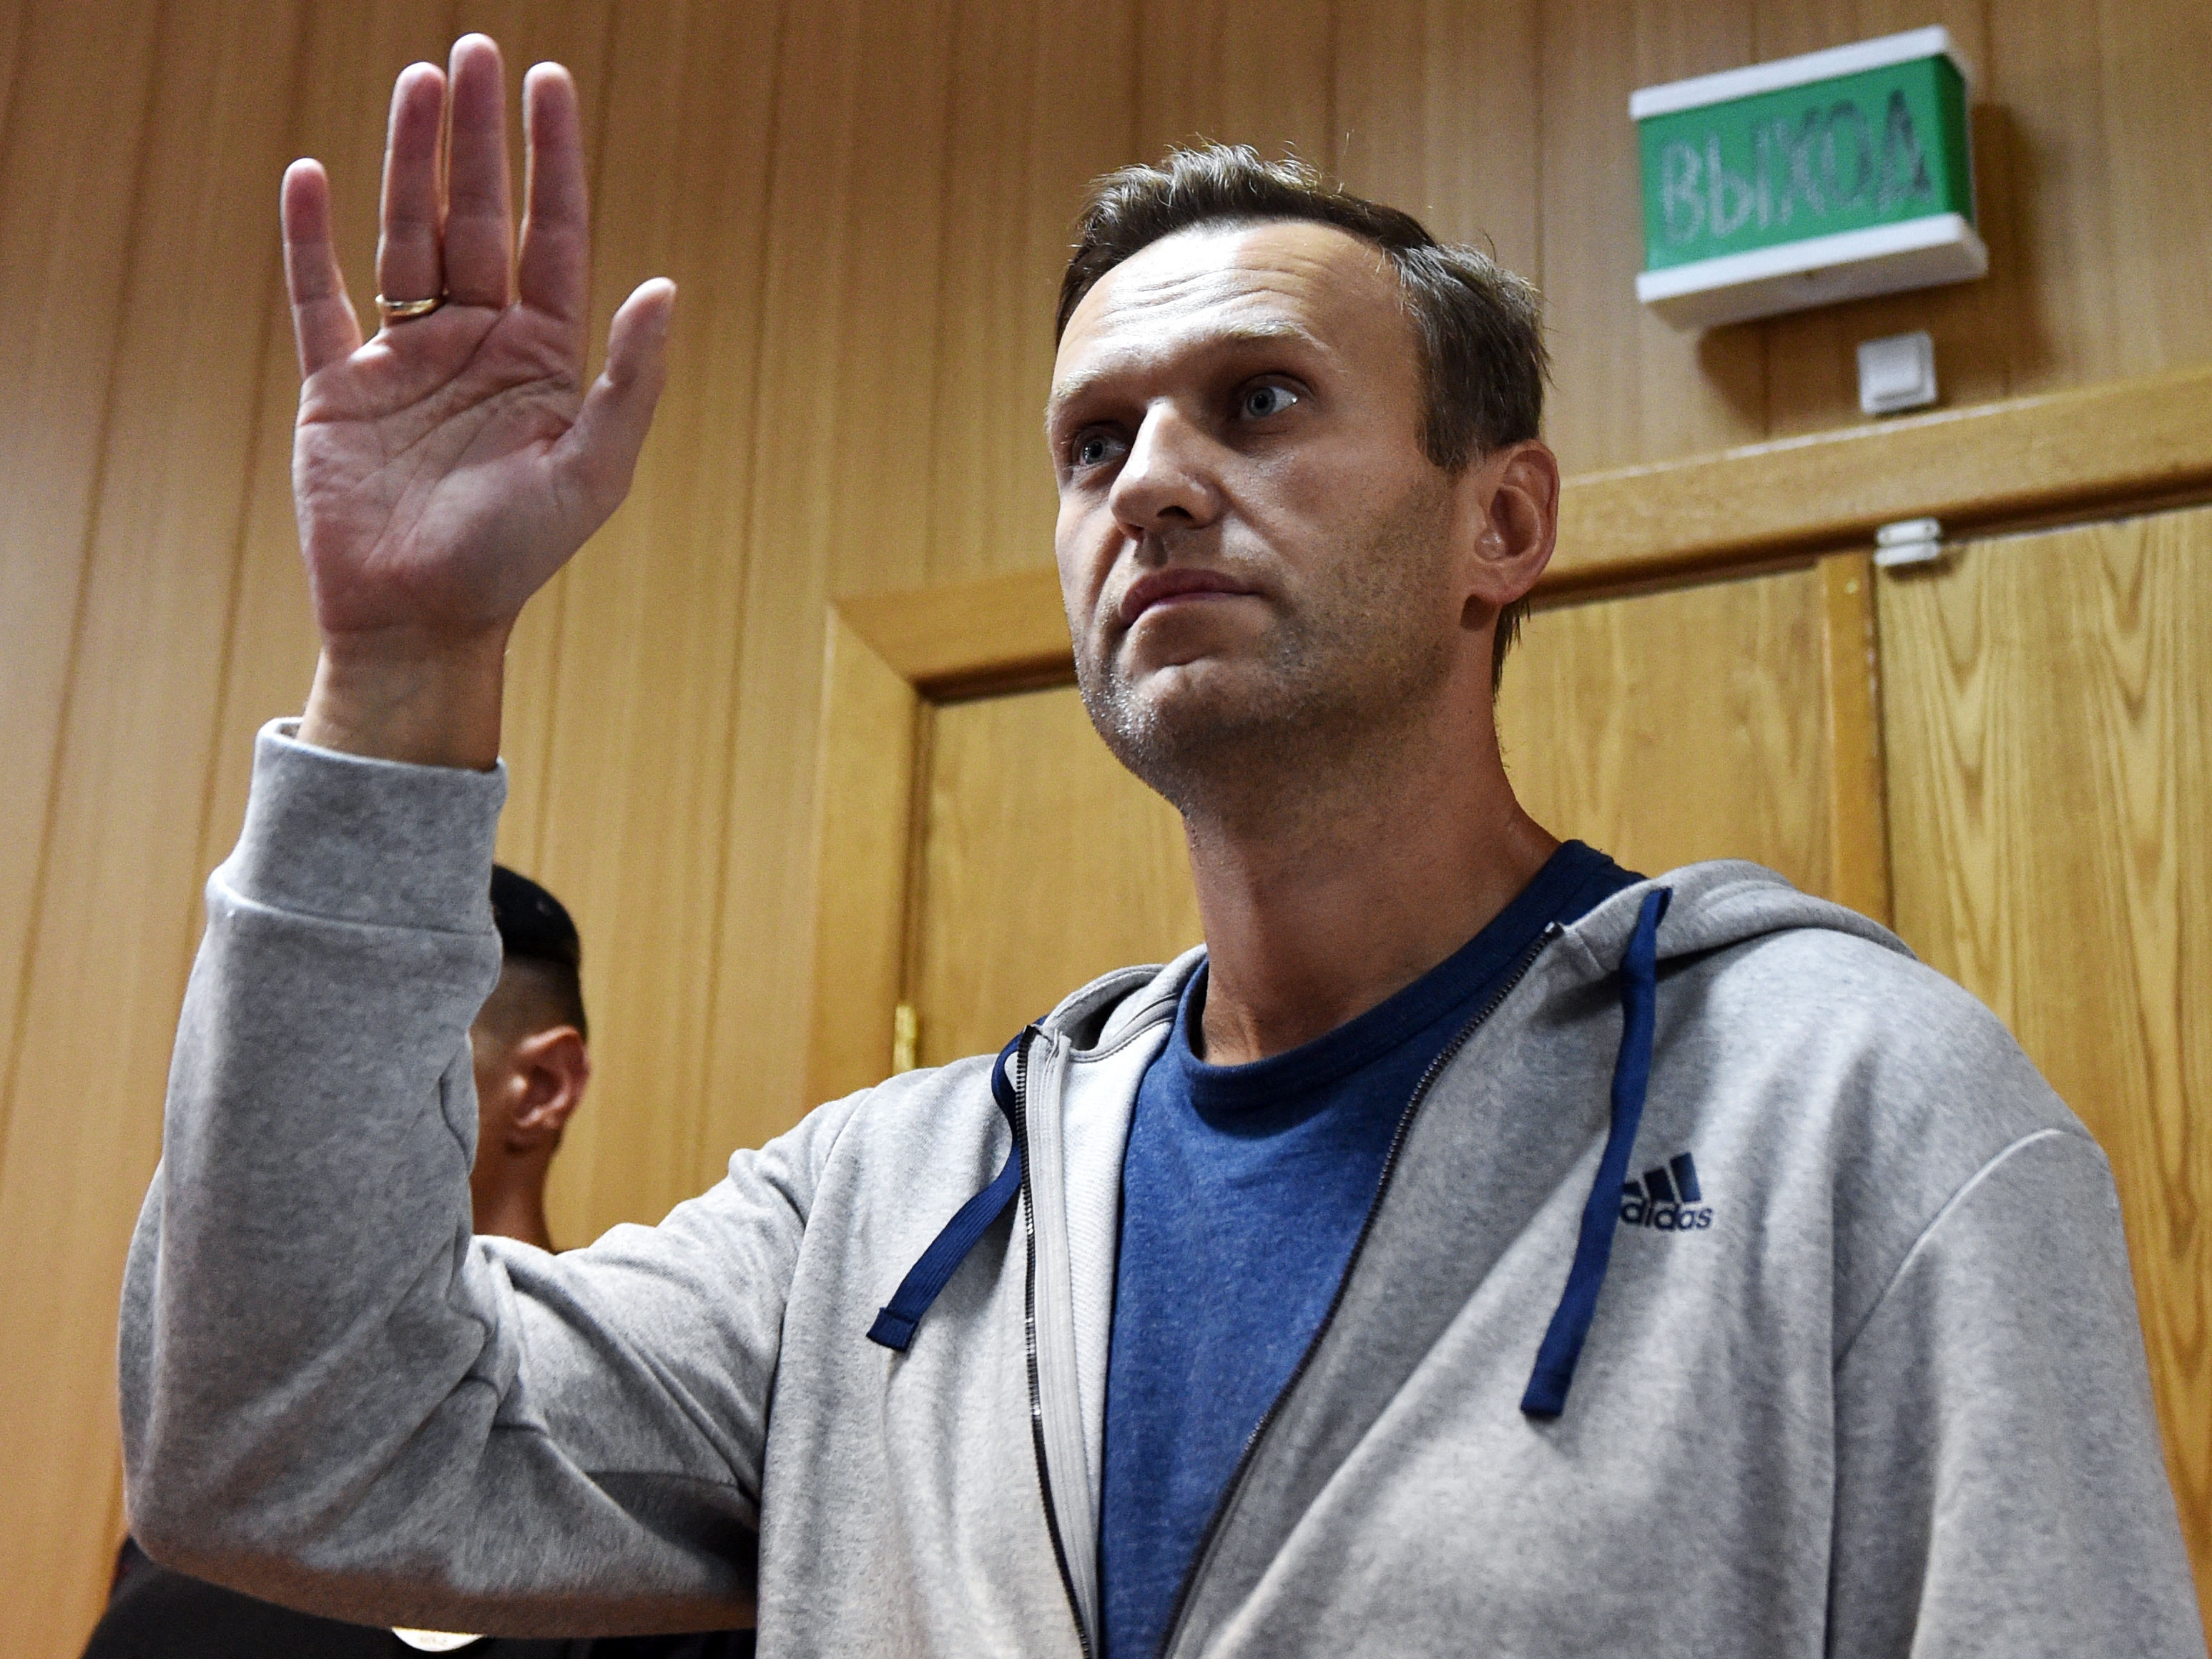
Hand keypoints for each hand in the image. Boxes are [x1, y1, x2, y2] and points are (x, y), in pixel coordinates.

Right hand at [287, 35, 673, 766]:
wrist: (422, 623)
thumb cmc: (515, 559)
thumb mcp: (593, 472)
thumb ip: (630, 382)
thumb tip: (663, 287)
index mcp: (544, 361)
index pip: (553, 237)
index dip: (553, 161)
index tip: (552, 83)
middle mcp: (477, 347)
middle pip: (476, 218)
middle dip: (478, 137)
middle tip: (477, 51)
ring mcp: (404, 361)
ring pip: (405, 238)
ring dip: (410, 161)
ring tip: (419, 82)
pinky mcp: (337, 388)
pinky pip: (320, 299)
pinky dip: (313, 240)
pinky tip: (315, 175)